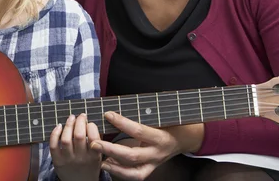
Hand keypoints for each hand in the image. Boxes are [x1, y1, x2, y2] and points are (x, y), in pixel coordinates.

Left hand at [50, 113, 101, 180]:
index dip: (91, 126)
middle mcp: (81, 158)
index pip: (93, 138)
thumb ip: (96, 142)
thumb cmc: (89, 167)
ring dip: (68, 125)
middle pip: (78, 135)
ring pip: (65, 139)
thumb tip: (88, 122)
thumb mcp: (98, 157)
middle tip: (81, 116)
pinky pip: (53, 145)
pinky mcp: (57, 161)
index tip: (90, 123)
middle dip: (80, 121)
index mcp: (94, 156)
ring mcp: (68, 160)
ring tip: (71, 118)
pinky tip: (59, 126)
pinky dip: (55, 133)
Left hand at [89, 112, 203, 180]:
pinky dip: (119, 172)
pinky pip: (134, 175)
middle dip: (111, 150)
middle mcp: (157, 153)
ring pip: (132, 171)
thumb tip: (122, 104)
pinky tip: (107, 164)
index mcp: (161, 137)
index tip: (107, 114)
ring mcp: (153, 164)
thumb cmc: (170, 123)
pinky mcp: (149, 170)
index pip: (139, 130)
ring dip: (113, 166)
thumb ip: (145, 112)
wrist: (184, 139)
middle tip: (94, 143)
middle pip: (132, 156)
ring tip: (99, 160)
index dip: (122, 123)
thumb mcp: (161, 116)